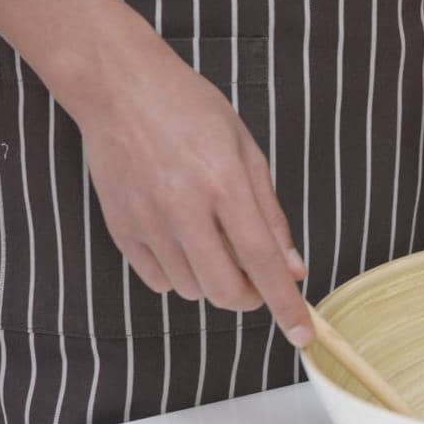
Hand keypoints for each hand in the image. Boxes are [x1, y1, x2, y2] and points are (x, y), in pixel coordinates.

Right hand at [63, 22, 311, 343]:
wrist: (120, 89)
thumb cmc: (192, 111)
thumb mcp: (248, 152)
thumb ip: (271, 215)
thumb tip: (294, 268)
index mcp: (224, 184)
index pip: (263, 261)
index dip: (286, 303)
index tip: (303, 333)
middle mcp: (184, 209)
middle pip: (226, 289)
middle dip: (252, 297)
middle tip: (260, 280)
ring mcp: (147, 222)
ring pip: (193, 290)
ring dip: (215, 281)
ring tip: (215, 240)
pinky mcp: (120, 228)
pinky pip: (158, 280)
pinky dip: (181, 275)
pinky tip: (185, 242)